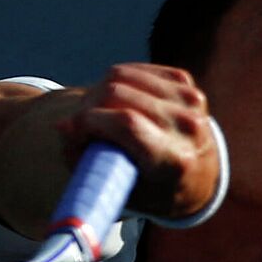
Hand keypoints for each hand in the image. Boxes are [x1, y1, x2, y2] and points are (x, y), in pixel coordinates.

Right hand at [56, 64, 220, 219]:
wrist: (198, 176)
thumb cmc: (151, 189)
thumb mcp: (120, 191)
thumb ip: (85, 163)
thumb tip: (64, 126)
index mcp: (175, 159)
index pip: (128, 124)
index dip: (92, 120)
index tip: (72, 129)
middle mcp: (188, 126)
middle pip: (120, 95)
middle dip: (89, 106)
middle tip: (79, 125)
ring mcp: (190, 101)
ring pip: (123, 76)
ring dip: (99, 92)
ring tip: (95, 114)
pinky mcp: (185, 83)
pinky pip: (135, 70)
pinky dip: (117, 83)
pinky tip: (116, 102)